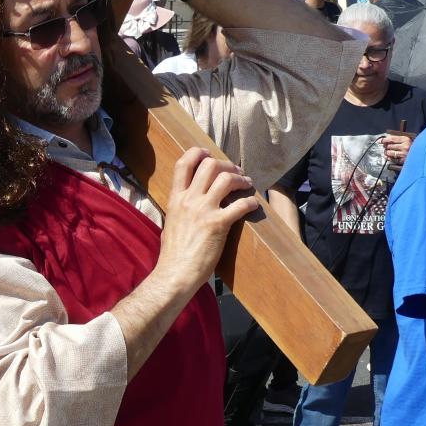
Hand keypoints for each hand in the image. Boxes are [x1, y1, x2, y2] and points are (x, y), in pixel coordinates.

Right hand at [154, 148, 260, 298]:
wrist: (175, 273)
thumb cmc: (172, 254)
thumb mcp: (170, 223)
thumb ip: (179, 209)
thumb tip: (185, 205)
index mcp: (176, 199)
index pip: (184, 164)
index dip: (198, 153)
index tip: (208, 154)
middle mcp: (189, 200)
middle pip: (209, 165)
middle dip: (226, 164)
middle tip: (235, 172)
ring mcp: (204, 211)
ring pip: (226, 178)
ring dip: (241, 179)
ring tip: (247, 184)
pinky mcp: (218, 224)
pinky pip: (240, 205)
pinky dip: (250, 203)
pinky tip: (254, 206)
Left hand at [380, 132, 414, 167]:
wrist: (421, 155)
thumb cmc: (413, 147)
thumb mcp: (407, 140)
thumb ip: (398, 139)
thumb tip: (386, 138)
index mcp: (406, 139)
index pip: (392, 139)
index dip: (385, 140)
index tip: (381, 141)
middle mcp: (405, 146)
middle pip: (389, 145)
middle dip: (385, 146)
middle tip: (385, 147)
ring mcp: (404, 154)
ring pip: (389, 152)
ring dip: (386, 152)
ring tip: (387, 152)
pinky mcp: (403, 160)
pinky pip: (392, 159)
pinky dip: (389, 158)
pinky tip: (388, 157)